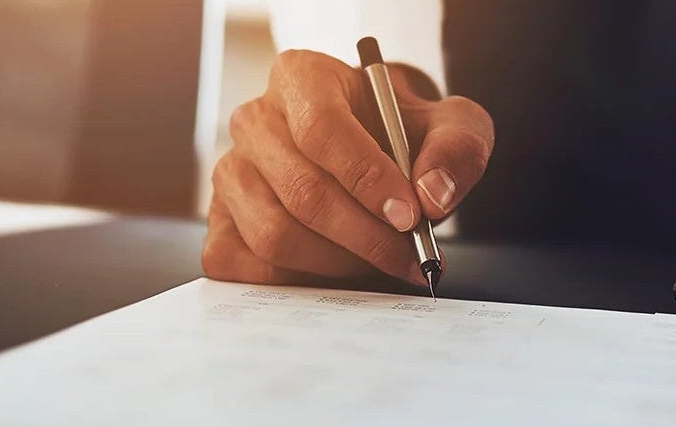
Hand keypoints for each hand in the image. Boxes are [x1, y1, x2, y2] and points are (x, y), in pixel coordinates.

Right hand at [203, 50, 493, 284]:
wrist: (373, 150)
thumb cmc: (403, 134)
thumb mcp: (450, 124)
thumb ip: (456, 149)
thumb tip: (432, 196)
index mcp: (301, 77)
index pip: (322, 129)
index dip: (367, 178)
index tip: (410, 216)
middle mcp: (254, 120)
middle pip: (302, 192)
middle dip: (366, 236)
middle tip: (410, 256)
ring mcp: (230, 173)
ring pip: (274, 235)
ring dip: (338, 263)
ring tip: (380, 262)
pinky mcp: (219, 222)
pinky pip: (245, 266)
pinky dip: (297, 282)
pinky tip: (336, 272)